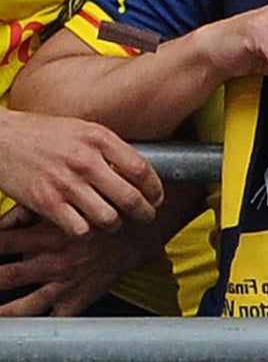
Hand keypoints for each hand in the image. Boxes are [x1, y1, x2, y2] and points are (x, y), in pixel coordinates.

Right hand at [0, 108, 163, 234]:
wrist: (0, 139)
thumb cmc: (42, 133)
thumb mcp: (82, 129)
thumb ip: (110, 147)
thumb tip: (138, 170)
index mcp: (98, 138)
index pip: (141, 170)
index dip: (156, 189)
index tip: (157, 197)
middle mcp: (85, 161)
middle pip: (130, 198)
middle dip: (145, 213)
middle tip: (146, 217)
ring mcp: (65, 183)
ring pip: (109, 218)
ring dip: (116, 225)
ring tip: (115, 223)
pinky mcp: (46, 203)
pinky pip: (80, 229)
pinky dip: (87, 232)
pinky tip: (85, 226)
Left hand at [0, 202, 167, 315]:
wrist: (141, 230)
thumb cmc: (98, 213)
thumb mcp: (65, 205)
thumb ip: (27, 211)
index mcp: (45, 236)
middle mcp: (53, 262)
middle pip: (4, 277)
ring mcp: (66, 284)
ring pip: (23, 307)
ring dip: (2, 314)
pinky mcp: (80, 299)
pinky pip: (54, 319)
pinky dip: (38, 329)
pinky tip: (22, 334)